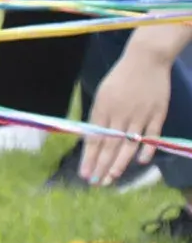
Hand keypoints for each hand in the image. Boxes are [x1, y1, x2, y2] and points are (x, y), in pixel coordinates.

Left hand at [80, 36, 176, 185]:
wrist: (146, 59)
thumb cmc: (121, 78)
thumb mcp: (102, 95)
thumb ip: (99, 117)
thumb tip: (92, 140)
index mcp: (103, 109)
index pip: (94, 139)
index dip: (89, 158)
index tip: (84, 174)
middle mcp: (120, 114)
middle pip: (110, 146)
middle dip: (101, 166)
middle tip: (96, 183)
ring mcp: (140, 114)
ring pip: (128, 144)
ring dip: (119, 163)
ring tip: (111, 178)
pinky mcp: (157, 113)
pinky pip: (151, 135)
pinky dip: (146, 148)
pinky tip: (140, 162)